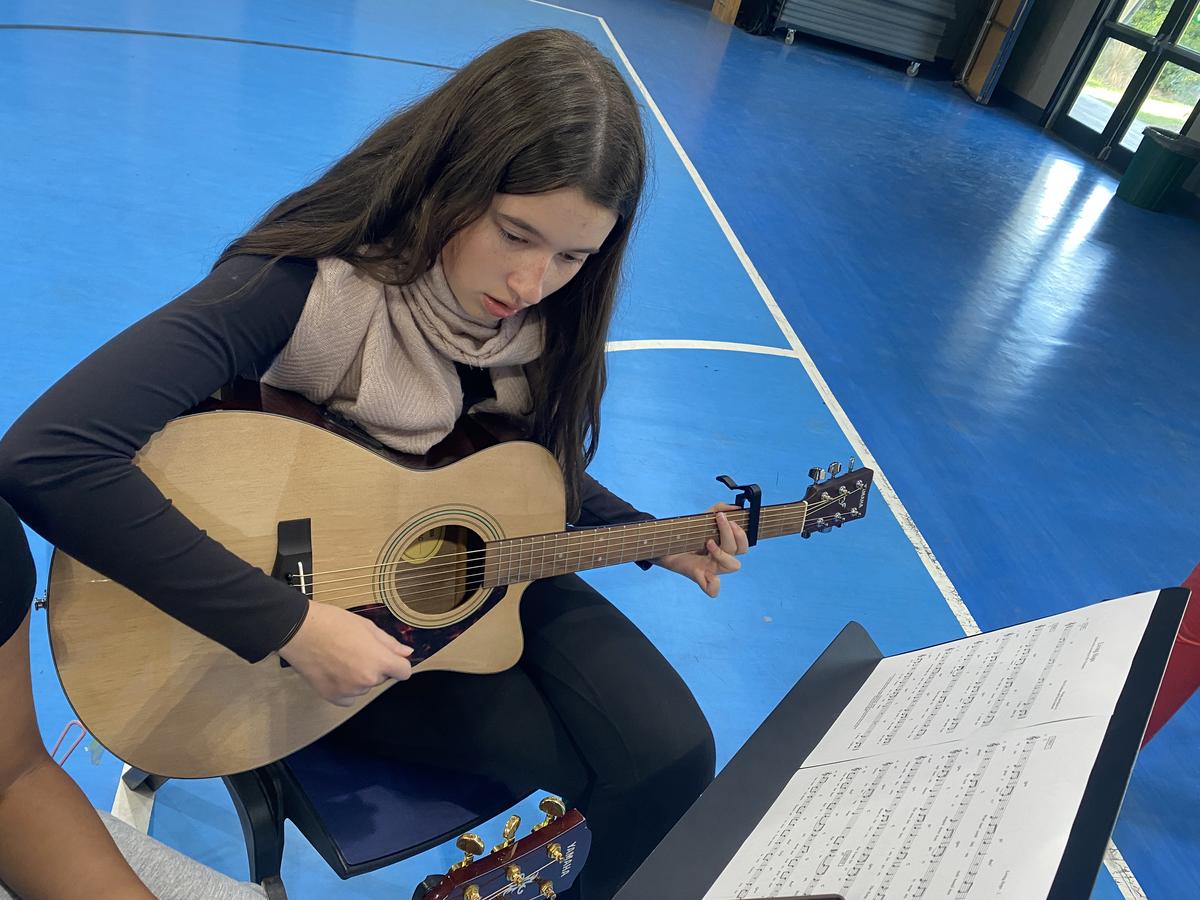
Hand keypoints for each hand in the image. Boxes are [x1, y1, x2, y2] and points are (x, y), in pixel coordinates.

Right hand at [278, 601, 413, 705]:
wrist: (299, 630)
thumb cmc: (333, 623)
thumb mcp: (367, 627)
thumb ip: (390, 643)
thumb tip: (407, 653)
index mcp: (379, 660)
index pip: (404, 671)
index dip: (398, 663)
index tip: (390, 658)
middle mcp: (366, 680)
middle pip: (382, 677)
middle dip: (375, 666)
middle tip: (356, 649)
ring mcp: (349, 691)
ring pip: (364, 686)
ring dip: (359, 677)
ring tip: (341, 657)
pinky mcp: (332, 697)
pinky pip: (349, 697)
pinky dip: (345, 688)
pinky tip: (335, 671)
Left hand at [655, 503, 749, 597]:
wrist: (666, 548)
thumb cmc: (687, 536)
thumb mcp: (702, 519)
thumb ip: (717, 509)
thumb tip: (733, 508)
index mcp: (725, 548)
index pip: (743, 545)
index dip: (741, 535)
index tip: (731, 520)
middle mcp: (721, 560)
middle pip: (739, 552)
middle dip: (731, 535)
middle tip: (721, 520)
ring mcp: (712, 569)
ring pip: (731, 566)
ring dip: (723, 552)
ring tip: (709, 541)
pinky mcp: (698, 575)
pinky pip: (712, 588)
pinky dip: (714, 585)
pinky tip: (709, 575)